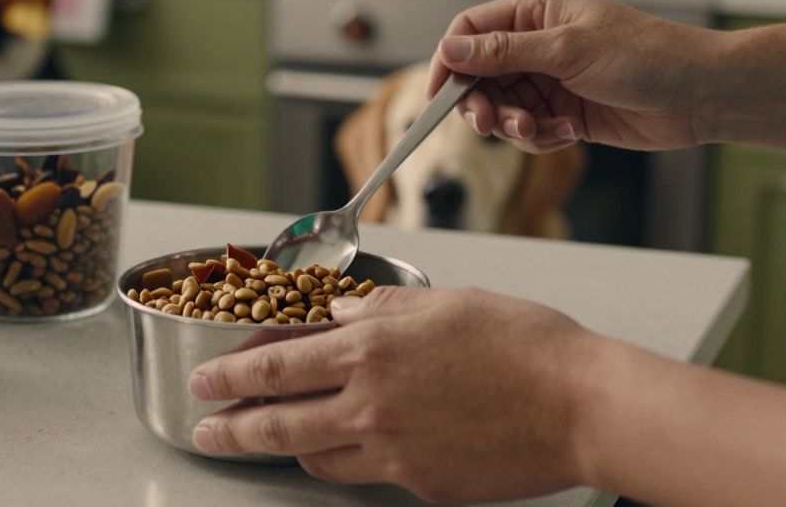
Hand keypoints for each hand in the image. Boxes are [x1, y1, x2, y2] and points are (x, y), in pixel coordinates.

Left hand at [187, 286, 604, 504]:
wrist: (581, 406)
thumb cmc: (524, 344)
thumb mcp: (446, 302)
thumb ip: (382, 307)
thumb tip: (339, 311)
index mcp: (371, 348)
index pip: (275, 366)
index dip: (229, 373)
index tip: (204, 379)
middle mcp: (371, 404)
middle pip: (276, 424)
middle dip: (229, 428)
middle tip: (205, 430)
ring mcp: (394, 452)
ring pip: (314, 458)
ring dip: (285, 448)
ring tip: (271, 438)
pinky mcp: (421, 484)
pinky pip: (365, 475)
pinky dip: (345, 461)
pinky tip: (349, 448)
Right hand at [426, 0, 720, 152]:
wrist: (699, 94)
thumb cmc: (649, 56)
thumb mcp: (567, 50)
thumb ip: (503, 52)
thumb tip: (452, 50)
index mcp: (538, 11)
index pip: (472, 31)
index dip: (450, 61)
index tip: (439, 95)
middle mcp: (540, 43)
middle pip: (481, 75)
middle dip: (482, 103)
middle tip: (490, 122)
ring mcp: (552, 79)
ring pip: (503, 107)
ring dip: (513, 126)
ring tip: (537, 131)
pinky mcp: (565, 113)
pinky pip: (530, 130)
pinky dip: (540, 138)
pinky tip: (566, 134)